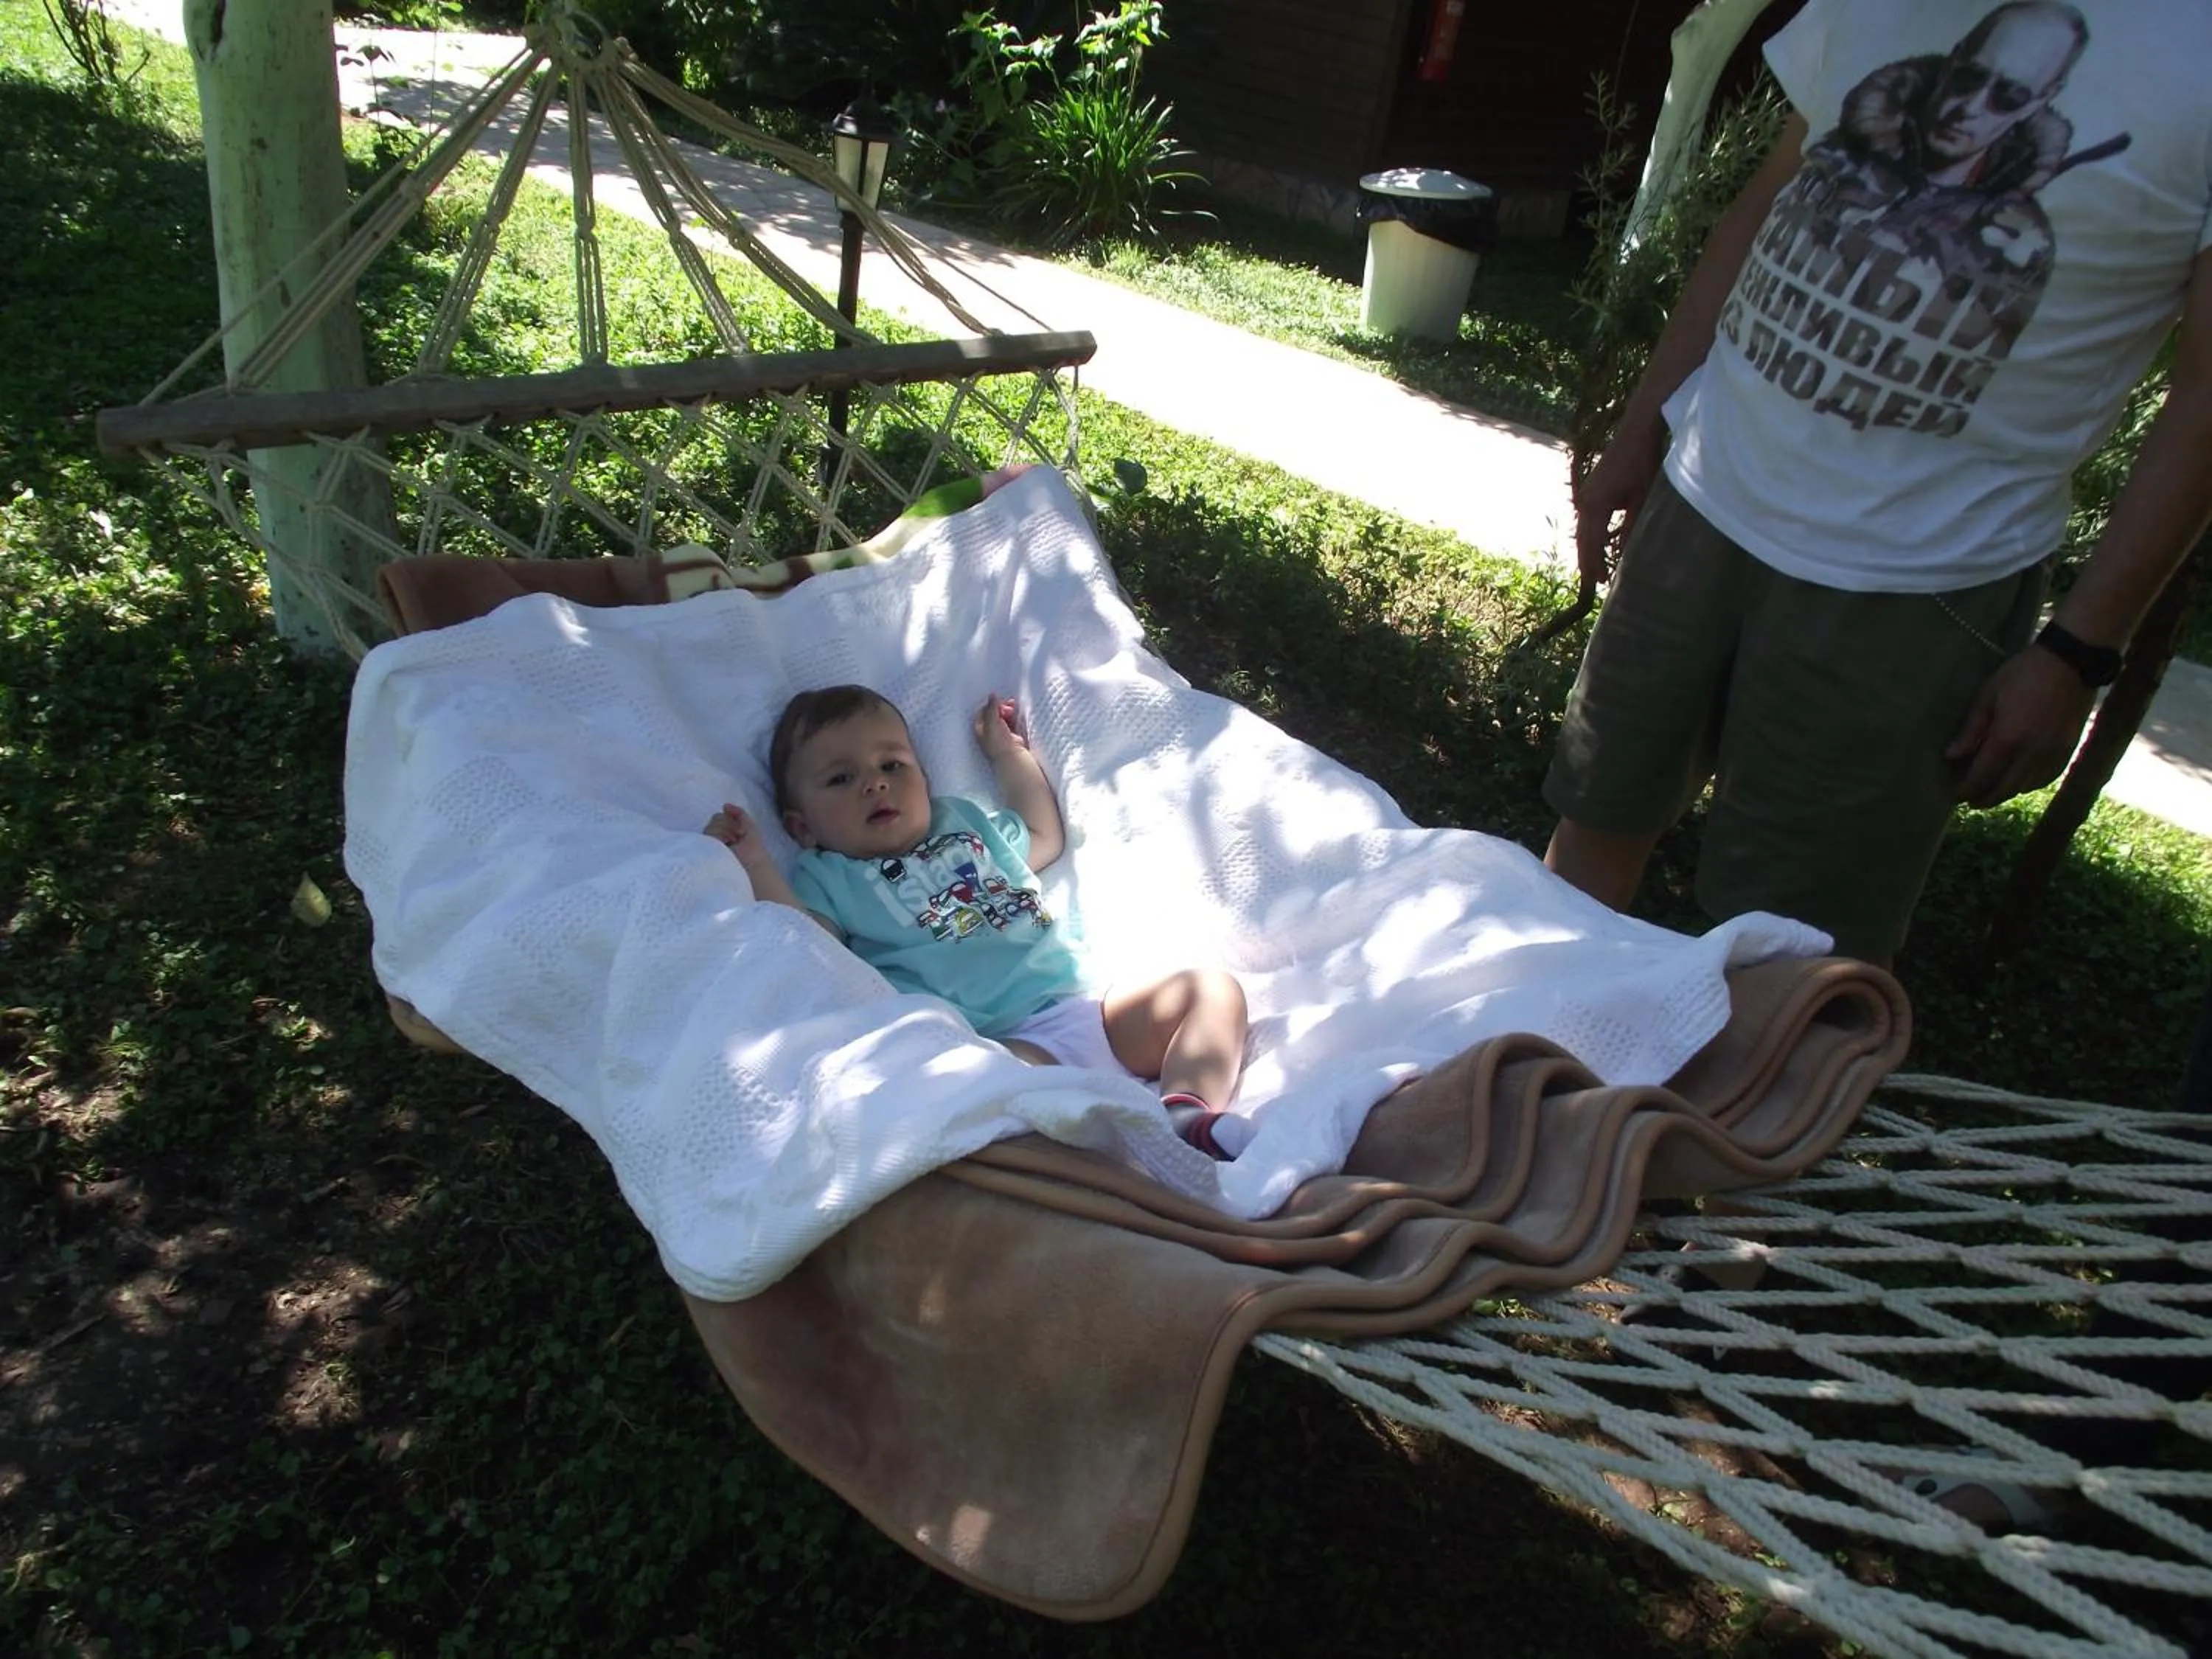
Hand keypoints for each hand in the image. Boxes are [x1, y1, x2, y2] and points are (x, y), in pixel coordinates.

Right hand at [703, 801, 775, 871]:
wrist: (752, 869)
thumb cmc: (754, 852)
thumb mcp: (750, 828)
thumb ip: (739, 814)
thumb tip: (725, 805)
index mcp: (724, 834)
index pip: (719, 817)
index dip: (731, 821)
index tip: (741, 832)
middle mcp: (714, 840)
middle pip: (716, 819)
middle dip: (729, 826)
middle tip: (737, 840)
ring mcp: (707, 845)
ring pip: (712, 825)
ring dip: (726, 832)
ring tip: (732, 845)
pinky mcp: (703, 850)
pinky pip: (708, 832)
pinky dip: (720, 836)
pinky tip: (726, 847)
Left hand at [974, 693, 1027, 759]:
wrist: (1011, 756)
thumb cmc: (997, 741)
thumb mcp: (991, 722)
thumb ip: (992, 707)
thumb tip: (992, 694)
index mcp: (979, 729)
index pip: (982, 712)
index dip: (989, 704)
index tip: (997, 700)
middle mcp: (988, 731)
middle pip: (992, 714)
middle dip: (1000, 706)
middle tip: (1008, 702)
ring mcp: (999, 734)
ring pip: (1002, 717)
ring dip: (1008, 709)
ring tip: (1014, 704)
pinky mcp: (1010, 736)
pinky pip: (1011, 722)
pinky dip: (1013, 716)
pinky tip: (1017, 711)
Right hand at [1573, 430, 1663, 588]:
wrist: (1635, 431)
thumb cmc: (1642, 462)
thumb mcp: (1641, 497)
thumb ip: (1632, 525)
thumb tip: (1625, 552)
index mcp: (1596, 505)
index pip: (1592, 543)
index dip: (1595, 564)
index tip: (1601, 582)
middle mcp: (1585, 501)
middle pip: (1582, 539)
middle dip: (1587, 561)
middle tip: (1594, 582)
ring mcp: (1586, 494)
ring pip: (1583, 529)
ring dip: (1588, 548)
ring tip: (1593, 567)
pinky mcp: (1592, 489)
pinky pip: (1587, 518)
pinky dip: (1590, 534)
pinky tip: (1597, 541)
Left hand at [1944, 647, 2097, 808]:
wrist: (2072, 662)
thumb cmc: (2023, 674)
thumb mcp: (1988, 695)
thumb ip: (1971, 729)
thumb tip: (1952, 756)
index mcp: (2008, 738)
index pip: (1983, 776)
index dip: (1968, 789)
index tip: (1957, 794)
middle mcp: (2031, 753)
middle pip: (2004, 788)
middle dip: (1985, 798)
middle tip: (1971, 800)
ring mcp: (2053, 753)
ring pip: (2025, 786)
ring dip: (2006, 793)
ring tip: (1991, 791)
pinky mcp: (2068, 750)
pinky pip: (2046, 778)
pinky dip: (2029, 784)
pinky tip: (2018, 782)